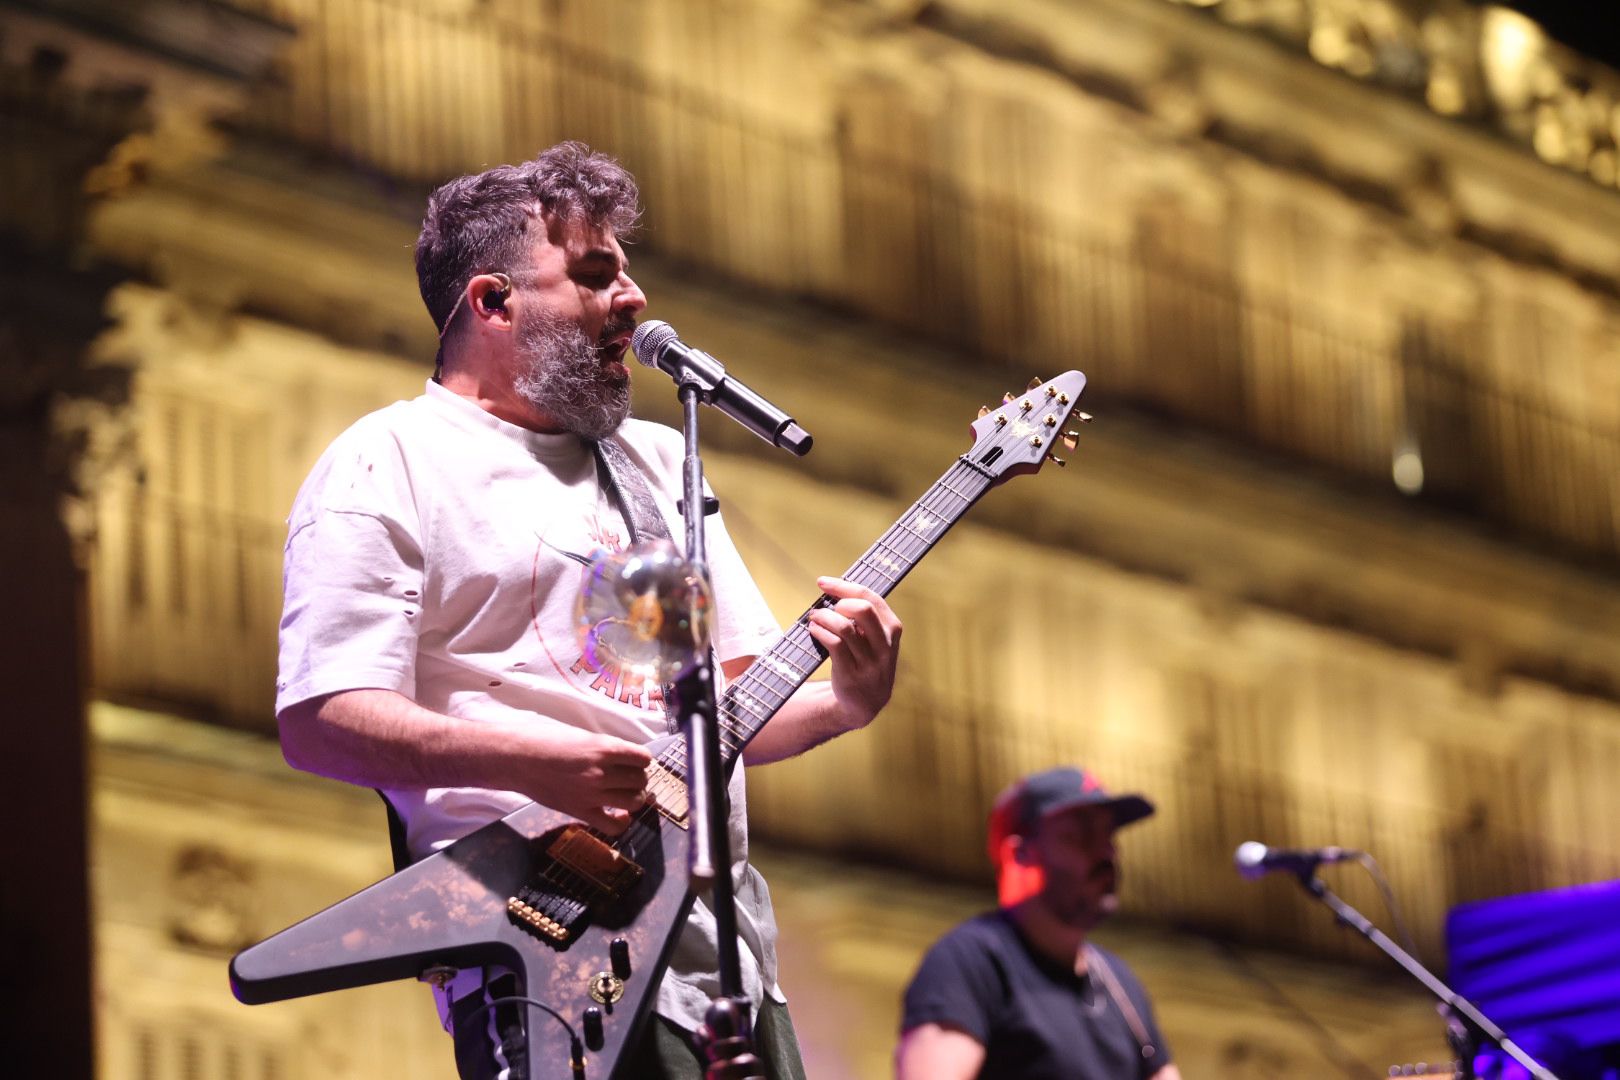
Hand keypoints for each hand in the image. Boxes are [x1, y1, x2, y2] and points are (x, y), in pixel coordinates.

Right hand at [512, 725, 652, 834]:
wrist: (517, 759)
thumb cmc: (546, 740)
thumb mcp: (583, 736)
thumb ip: (606, 748)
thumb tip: (627, 760)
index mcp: (604, 748)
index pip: (643, 758)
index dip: (641, 760)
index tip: (634, 761)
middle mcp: (601, 773)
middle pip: (641, 780)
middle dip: (638, 778)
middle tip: (627, 777)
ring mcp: (591, 795)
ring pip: (634, 802)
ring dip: (633, 797)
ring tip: (624, 792)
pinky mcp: (580, 812)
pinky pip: (612, 826)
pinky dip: (621, 822)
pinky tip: (619, 815)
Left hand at [806, 576, 902, 729]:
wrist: (866, 702)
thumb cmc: (866, 661)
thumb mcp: (877, 639)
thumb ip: (865, 618)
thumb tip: (835, 592)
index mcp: (892, 629)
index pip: (871, 598)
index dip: (844, 586)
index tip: (824, 582)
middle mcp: (884, 644)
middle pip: (863, 609)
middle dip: (839, 601)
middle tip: (825, 606)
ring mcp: (869, 661)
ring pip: (844, 627)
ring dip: (823, 617)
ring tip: (814, 617)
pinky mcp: (852, 673)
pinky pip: (834, 645)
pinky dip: (820, 633)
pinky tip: (814, 631)